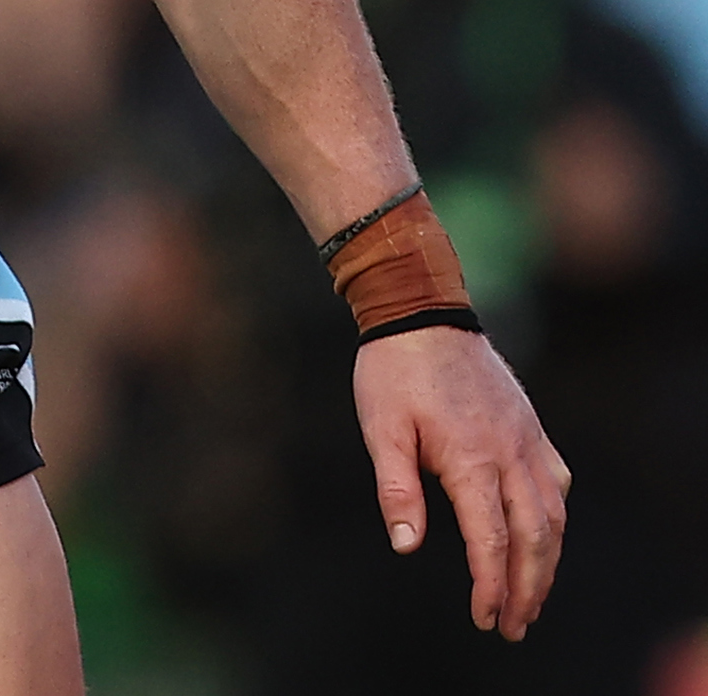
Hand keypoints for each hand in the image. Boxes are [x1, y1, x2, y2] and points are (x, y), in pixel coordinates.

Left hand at [355, 327, 571, 639]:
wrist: (423, 313)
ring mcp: (527, 440)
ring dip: (547, 562)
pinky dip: (556, 519)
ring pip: (553, 516)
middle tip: (515, 625)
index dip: (491, 585)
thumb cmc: (394, 372)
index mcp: (471, 460)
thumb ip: (396, 489)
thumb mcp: (381, 429)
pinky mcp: (531, 428)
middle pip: (534, 538)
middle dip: (528, 588)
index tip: (486, 618)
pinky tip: (545, 536)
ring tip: (533, 597)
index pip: (490, 540)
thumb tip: (407, 546)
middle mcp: (510, 454)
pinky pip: (556, 483)